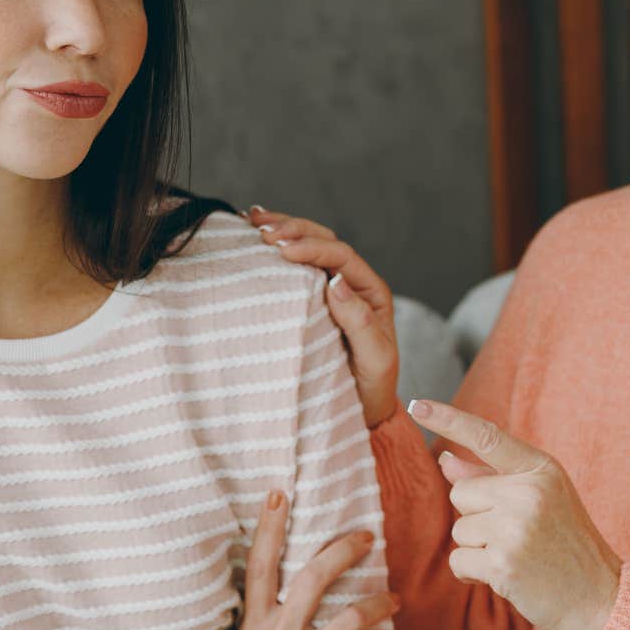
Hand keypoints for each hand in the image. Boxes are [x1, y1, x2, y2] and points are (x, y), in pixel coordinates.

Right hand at [198, 488, 401, 629]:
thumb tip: (290, 607)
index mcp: (253, 626)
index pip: (260, 564)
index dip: (270, 526)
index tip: (279, 492)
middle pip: (314, 575)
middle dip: (345, 549)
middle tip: (368, 537)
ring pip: (353, 616)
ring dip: (383, 605)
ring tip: (396, 602)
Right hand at [245, 205, 398, 428]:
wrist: (362, 408)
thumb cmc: (371, 386)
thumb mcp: (375, 358)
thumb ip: (359, 322)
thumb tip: (335, 282)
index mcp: (369, 291)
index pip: (341, 256)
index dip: (312, 248)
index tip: (282, 250)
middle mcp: (351, 283)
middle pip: (324, 241)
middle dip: (294, 230)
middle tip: (263, 232)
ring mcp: (330, 288)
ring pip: (309, 245)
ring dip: (283, 229)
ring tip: (253, 221)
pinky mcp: (310, 298)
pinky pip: (295, 265)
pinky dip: (277, 246)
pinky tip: (254, 236)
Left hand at [406, 399, 622, 629]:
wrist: (601, 597)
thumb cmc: (566, 546)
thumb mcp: (539, 499)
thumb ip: (492, 478)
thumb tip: (445, 459)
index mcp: (540, 469)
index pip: (486, 436)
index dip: (448, 419)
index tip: (418, 404)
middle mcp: (529, 492)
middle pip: (460, 493)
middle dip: (476, 517)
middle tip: (515, 536)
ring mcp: (516, 527)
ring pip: (458, 529)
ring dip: (477, 548)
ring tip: (516, 556)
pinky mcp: (504, 562)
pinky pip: (459, 560)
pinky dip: (472, 573)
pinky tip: (505, 576)